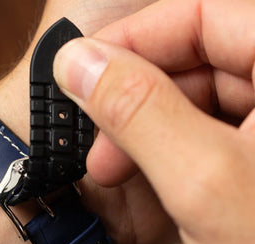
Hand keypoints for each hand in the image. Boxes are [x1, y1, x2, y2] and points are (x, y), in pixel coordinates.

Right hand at [54, 0, 254, 243]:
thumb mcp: (204, 183)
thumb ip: (138, 112)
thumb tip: (81, 64)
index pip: (202, 16)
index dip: (132, 41)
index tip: (81, 69)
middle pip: (196, 59)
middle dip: (132, 100)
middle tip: (97, 140)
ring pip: (195, 99)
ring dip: (144, 131)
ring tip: (114, 168)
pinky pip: (206, 133)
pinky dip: (167, 152)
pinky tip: (147, 177)